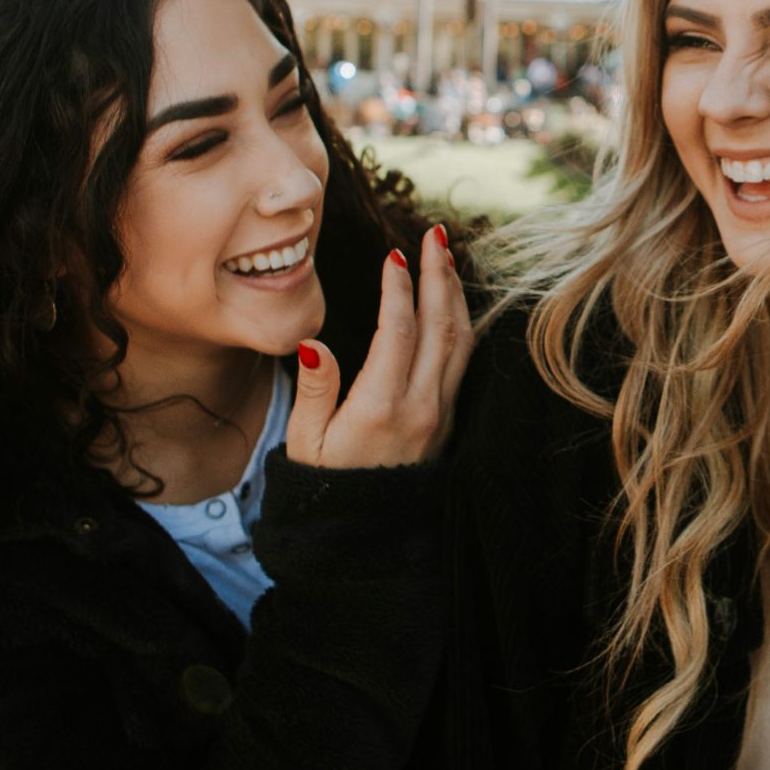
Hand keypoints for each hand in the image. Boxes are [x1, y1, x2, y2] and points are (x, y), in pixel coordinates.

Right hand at [285, 224, 473, 467]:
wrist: (366, 534)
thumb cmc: (326, 484)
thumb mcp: (306, 442)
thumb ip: (315, 390)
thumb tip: (312, 343)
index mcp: (380, 407)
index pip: (397, 331)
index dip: (397, 288)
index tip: (393, 254)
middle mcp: (420, 406)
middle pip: (440, 326)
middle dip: (439, 274)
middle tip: (435, 235)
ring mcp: (441, 413)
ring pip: (461, 341)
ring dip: (455, 294)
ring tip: (446, 258)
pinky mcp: (449, 420)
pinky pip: (464, 361)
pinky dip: (462, 323)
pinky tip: (453, 303)